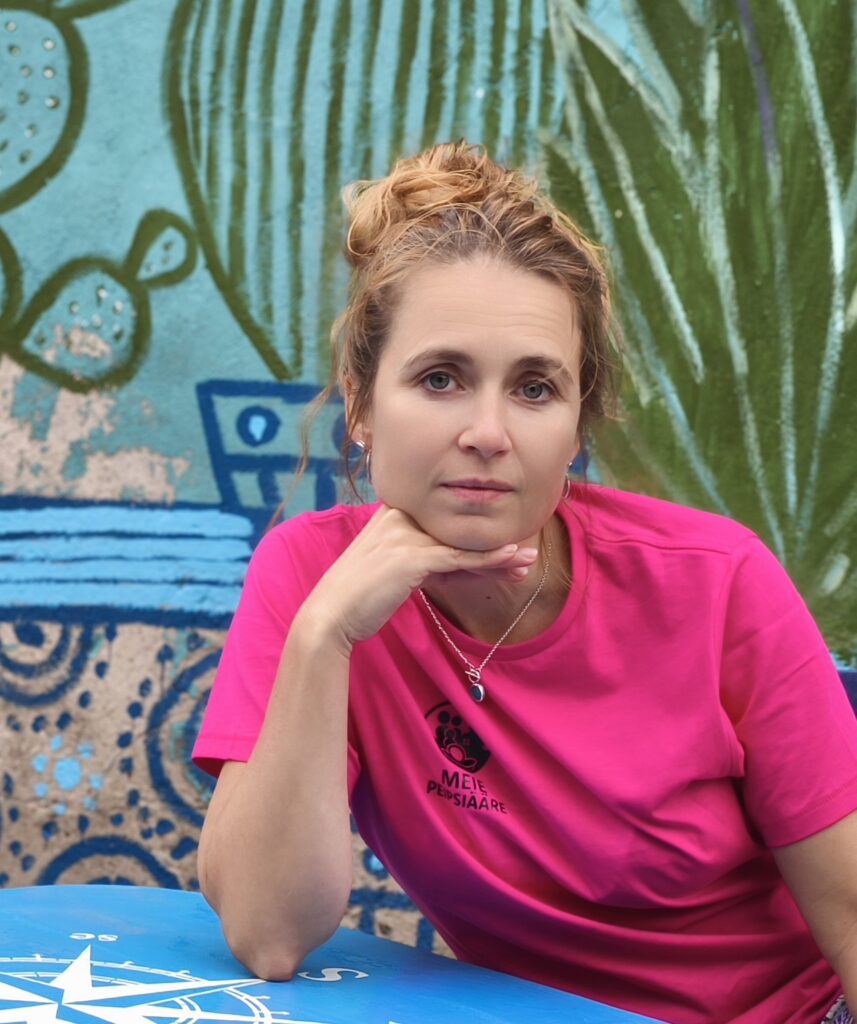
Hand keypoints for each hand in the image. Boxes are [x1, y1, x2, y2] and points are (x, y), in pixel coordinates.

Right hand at [294, 505, 536, 653]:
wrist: (330, 616)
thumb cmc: (359, 598)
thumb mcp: (394, 571)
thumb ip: (425, 560)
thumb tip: (460, 566)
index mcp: (393, 513)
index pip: (446, 525)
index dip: (477, 539)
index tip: (506, 549)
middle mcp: (399, 517)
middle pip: (458, 532)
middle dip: (493, 546)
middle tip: (525, 556)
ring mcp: (404, 534)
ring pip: (463, 543)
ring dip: (500, 554)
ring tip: (528, 561)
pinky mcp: (411, 557)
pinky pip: (459, 558)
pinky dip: (488, 559)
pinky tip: (511, 560)